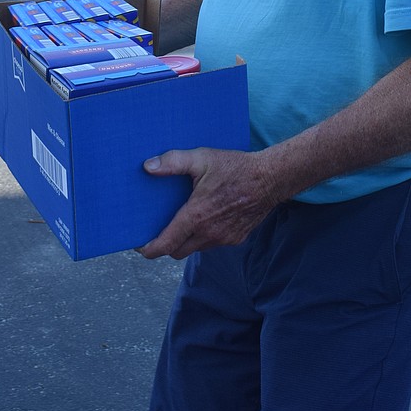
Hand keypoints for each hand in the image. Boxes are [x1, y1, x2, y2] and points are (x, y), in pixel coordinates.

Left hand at [137, 146, 278, 259]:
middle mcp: (208, 233)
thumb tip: (147, 166)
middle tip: (158, 231)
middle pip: (177, 251)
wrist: (270, 178)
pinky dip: (204, 236)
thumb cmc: (235, 168)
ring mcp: (223, 239)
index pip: (166, 244)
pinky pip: (212, 243)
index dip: (149, 249)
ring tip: (182, 221)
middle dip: (166, 244)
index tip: (140, 246)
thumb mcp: (202, 158)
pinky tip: (206, 218)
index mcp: (196, 216)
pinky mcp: (235, 239)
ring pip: (195, 248)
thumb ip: (172, 162)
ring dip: (186, 240)